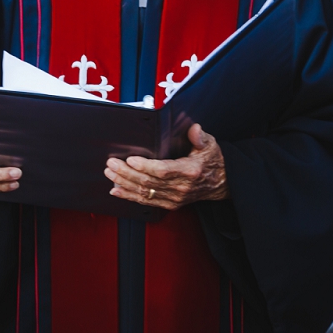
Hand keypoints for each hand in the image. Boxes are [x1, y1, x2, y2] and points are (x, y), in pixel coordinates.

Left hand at [104, 123, 227, 209]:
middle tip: (112, 163)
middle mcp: (181, 188)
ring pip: (145, 193)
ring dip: (124, 183)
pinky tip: (116, 190)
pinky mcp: (170, 203)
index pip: (164, 170)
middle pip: (149, 182)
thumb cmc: (213, 162)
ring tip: (110, 173)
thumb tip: (194, 129)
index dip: (145, 166)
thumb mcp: (211, 145)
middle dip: (127, 173)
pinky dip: (130, 196)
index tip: (131, 159)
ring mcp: (174, 198)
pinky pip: (146, 201)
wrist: (222, 183)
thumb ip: (200, 137)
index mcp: (190, 172)